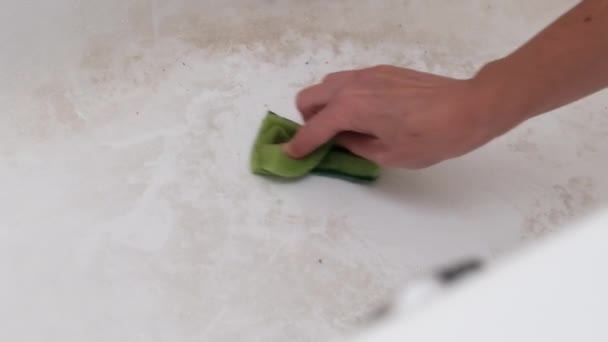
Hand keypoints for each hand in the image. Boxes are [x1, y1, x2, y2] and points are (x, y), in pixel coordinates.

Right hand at [284, 65, 523, 168]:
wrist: (467, 109)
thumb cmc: (429, 139)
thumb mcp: (387, 154)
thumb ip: (354, 146)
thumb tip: (339, 140)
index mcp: (350, 109)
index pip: (313, 128)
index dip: (299, 145)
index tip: (290, 155)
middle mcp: (352, 86)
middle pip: (309, 98)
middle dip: (307, 120)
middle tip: (322, 140)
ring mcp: (367, 74)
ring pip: (327, 85)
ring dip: (324, 106)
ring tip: (343, 127)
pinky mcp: (382, 71)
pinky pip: (349, 81)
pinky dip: (344, 97)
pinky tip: (366, 115)